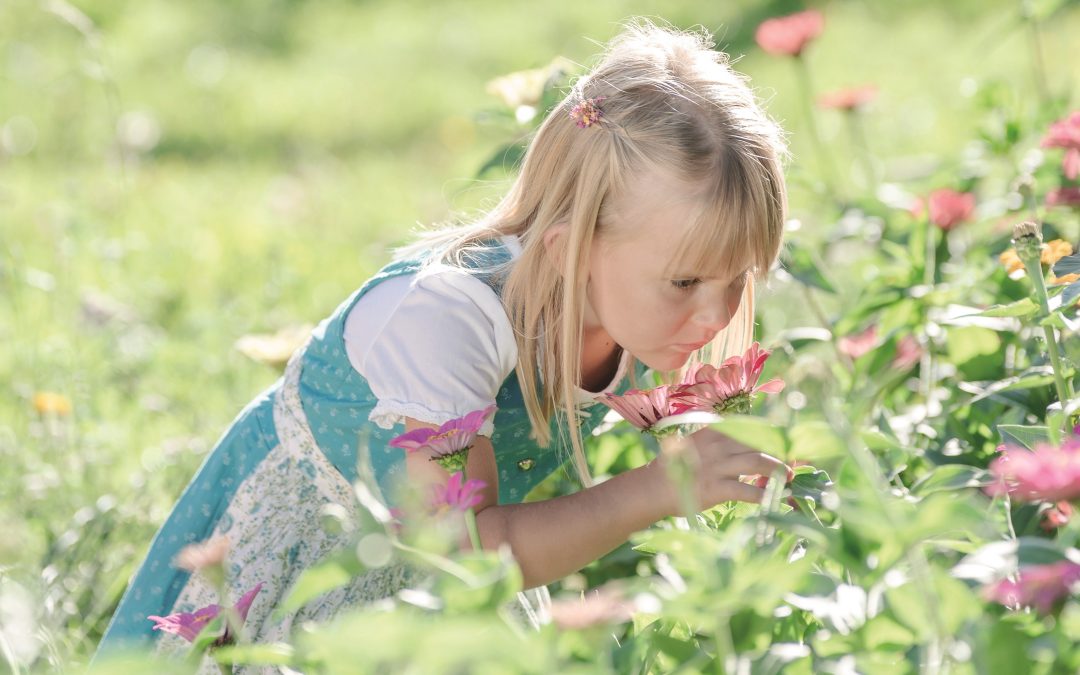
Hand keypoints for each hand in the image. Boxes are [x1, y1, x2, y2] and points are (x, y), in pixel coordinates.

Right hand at [648, 427, 791, 515]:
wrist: (654, 487)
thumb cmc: (678, 468)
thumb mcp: (700, 445)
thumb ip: (723, 443)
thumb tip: (754, 450)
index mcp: (715, 431)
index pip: (752, 427)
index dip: (774, 434)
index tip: (790, 442)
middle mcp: (718, 444)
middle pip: (760, 443)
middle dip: (782, 452)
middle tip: (796, 463)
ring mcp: (717, 466)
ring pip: (759, 462)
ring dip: (778, 470)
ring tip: (788, 479)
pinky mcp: (716, 488)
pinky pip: (748, 491)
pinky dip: (766, 495)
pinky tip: (778, 501)